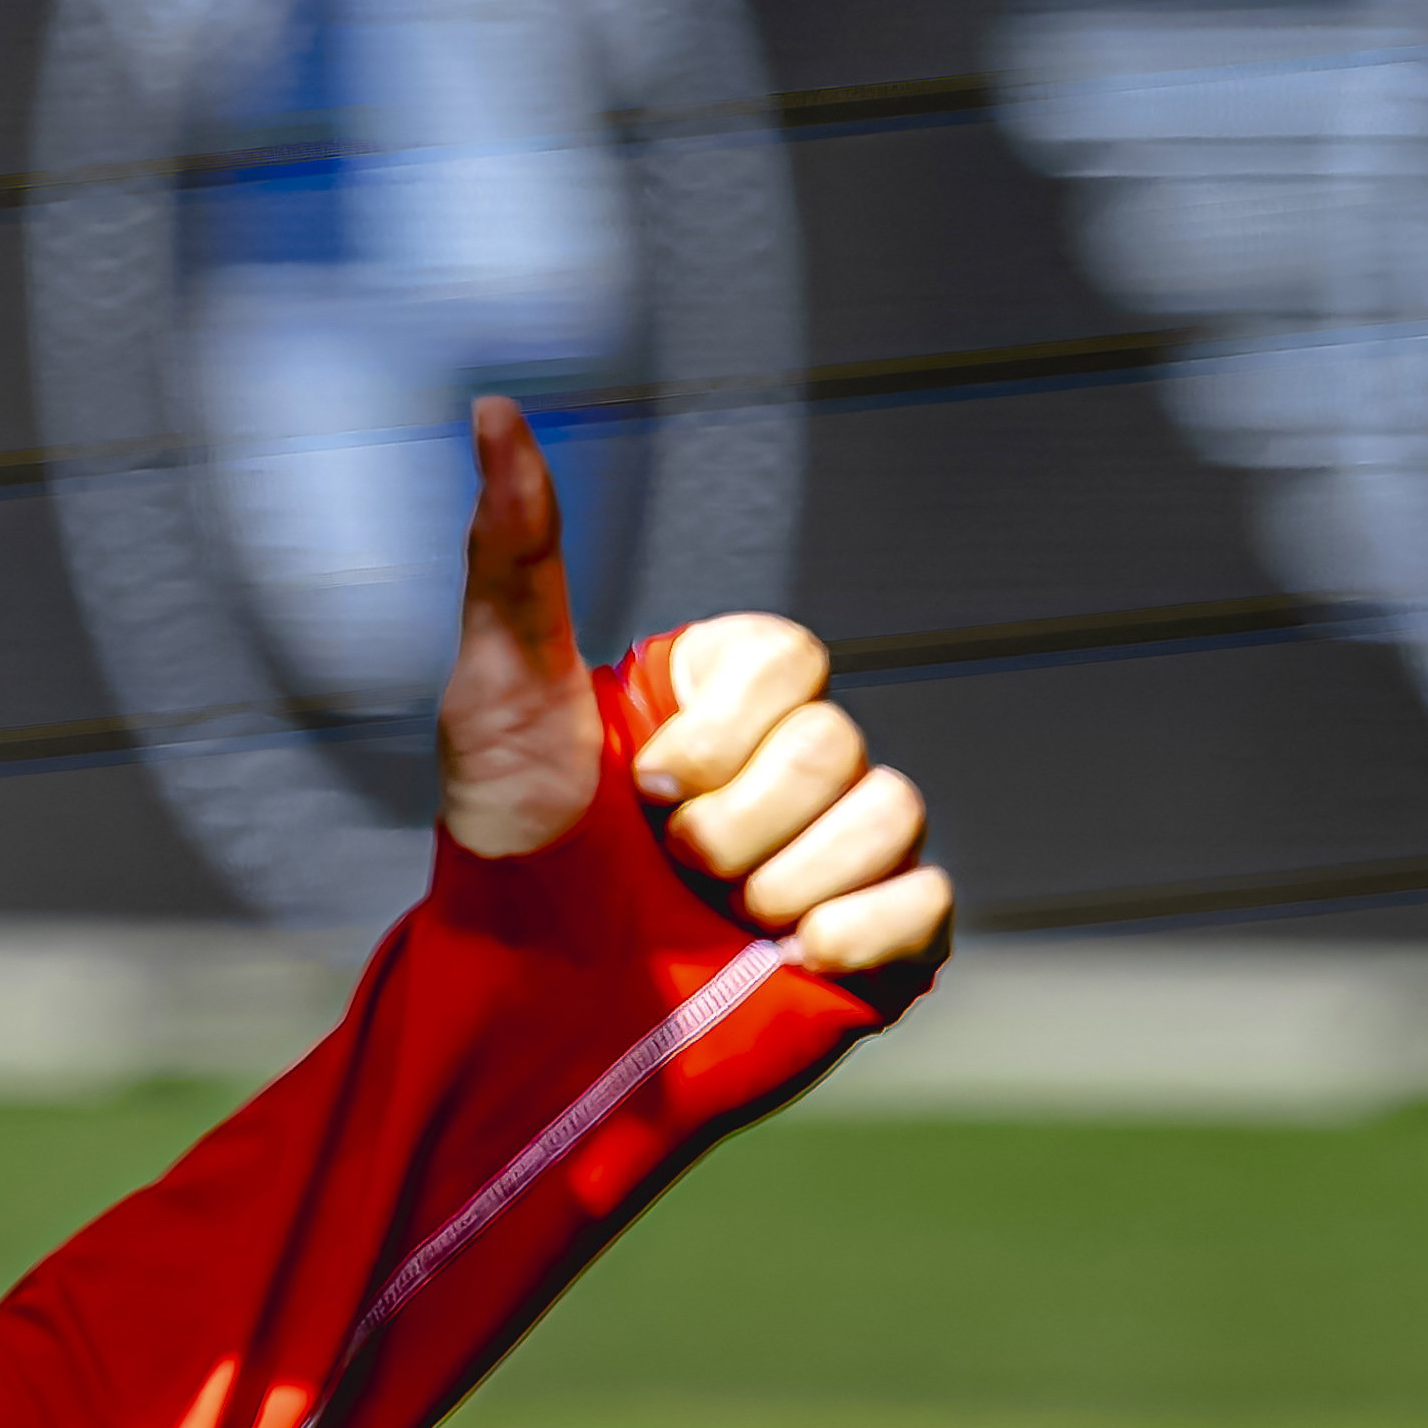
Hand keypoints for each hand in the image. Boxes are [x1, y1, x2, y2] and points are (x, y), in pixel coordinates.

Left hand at [433, 395, 954, 981]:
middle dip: (740, 817)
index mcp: (716, 701)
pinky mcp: (875, 944)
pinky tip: (792, 959)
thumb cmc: (509, 855)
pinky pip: (931, 900)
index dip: (726, 727)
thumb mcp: (499, 692)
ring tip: (720, 922)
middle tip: (669, 866)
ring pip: (894, 811)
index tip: (642, 782)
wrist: (535, 1023)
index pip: (793, 656)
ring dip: (787, 875)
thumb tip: (496, 404)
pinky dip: (863, 931)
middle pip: (841, 739)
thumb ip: (517, 551)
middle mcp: (784, 768)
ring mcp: (836, 854)